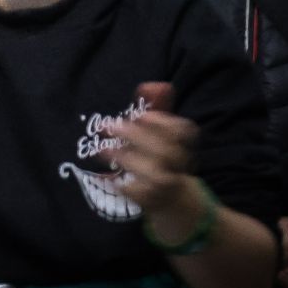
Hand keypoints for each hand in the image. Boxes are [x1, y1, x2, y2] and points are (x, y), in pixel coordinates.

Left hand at [106, 83, 204, 243]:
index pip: (183, 131)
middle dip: (139, 136)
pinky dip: (125, 186)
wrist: (173, 201)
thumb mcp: (161, 136)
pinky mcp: (153, 203)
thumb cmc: (164, 161)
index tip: (142, 114)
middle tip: (110, 125)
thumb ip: (157, 110)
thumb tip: (151, 85)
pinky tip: (109, 177)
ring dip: (128, 159)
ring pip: (156, 175)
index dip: (164, 122)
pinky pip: (141, 195)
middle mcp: (179, 166)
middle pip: (167, 151)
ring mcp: (167, 186)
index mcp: (183, 146)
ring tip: (103, 148)